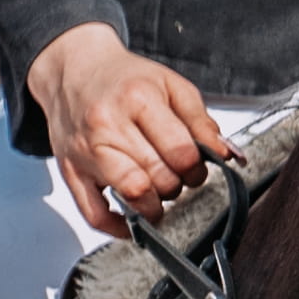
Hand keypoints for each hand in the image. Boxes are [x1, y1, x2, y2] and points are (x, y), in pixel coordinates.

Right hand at [31, 19, 226, 231]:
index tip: (195, 167)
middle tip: (176, 177)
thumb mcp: (170, 85)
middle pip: (159, 177)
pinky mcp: (71, 172)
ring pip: (131, 195)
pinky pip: (94, 214)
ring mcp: (87, 152)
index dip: (196, 168)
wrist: (74, 71)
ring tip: (158, 193)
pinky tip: (134, 219)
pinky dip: (118, 226)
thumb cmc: (122, 79)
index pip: (180, 151)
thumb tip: (226, 154)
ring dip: (154, 205)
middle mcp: (108, 125)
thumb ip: (202, 121)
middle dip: (177, 185)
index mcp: (138, 99)